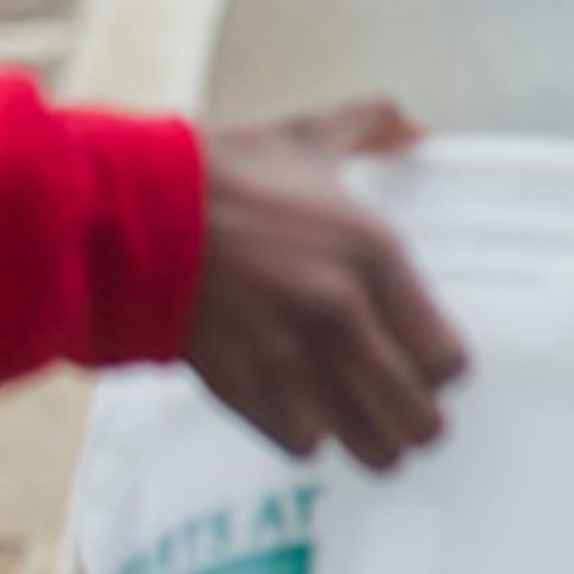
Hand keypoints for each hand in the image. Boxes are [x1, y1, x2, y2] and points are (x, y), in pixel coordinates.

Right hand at [181, 99, 470, 471]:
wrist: (125, 213)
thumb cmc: (220, 174)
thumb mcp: (306, 136)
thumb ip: (371, 126)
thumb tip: (416, 129)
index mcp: (373, 255)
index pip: (447, 361)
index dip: (442, 370)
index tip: (425, 361)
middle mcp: (341, 315)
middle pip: (418, 419)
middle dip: (416, 419)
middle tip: (402, 406)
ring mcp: (289, 358)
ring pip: (368, 447)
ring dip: (370, 440)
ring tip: (363, 422)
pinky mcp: (239, 388)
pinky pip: (303, 447)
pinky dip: (307, 437)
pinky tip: (303, 412)